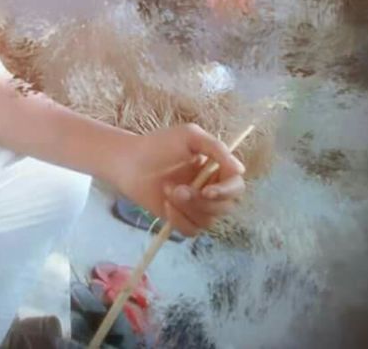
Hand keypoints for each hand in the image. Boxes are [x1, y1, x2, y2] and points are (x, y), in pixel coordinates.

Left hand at [111, 124, 245, 237]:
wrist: (128, 161)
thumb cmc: (158, 144)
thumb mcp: (189, 136)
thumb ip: (216, 148)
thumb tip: (240, 170)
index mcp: (216, 168)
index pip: (236, 186)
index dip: (226, 191)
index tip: (207, 190)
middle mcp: (211, 188)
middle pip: (225, 207)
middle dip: (201, 201)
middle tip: (178, 189)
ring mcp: (196, 206)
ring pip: (208, 220)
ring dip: (187, 208)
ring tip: (167, 190)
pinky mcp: (182, 219)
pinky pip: (192, 230)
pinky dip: (179, 219)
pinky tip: (165, 204)